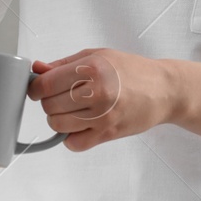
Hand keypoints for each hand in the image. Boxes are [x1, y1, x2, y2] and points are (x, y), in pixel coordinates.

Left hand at [27, 49, 182, 151]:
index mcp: (90, 68)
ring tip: (73, 110)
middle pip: (49, 105)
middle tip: (62, 98)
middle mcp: (96, 92)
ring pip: (57, 125)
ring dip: (59, 119)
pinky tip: (81, 126)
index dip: (35, 88)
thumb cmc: (132, 70)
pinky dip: (72, 137)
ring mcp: (102, 115)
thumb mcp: (97, 56)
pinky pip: (74, 143)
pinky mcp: (108, 133)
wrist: (164, 90)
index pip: (45, 85)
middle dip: (50, 102)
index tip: (38, 89)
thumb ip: (64, 64)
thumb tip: (37, 69)